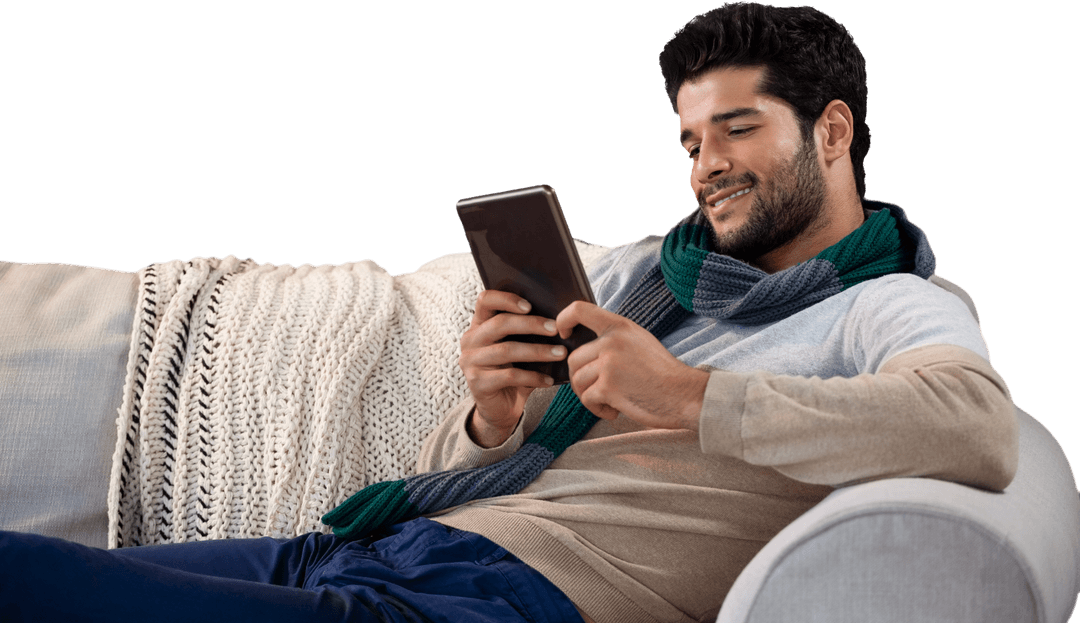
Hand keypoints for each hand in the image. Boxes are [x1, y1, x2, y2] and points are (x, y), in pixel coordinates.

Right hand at [458, 290, 566, 446]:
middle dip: (531, 324)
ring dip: (538, 351)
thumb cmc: (513, 372)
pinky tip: (549, 380)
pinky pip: (510, 376)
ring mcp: (470, 362)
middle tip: (555, 329)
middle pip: (500, 323)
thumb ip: (527, 333)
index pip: (485, 300)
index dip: (506, 299)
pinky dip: (533, 377)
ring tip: (561, 353)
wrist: (500, 409)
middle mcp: (470, 340)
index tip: (530, 305)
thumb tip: (560, 318)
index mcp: (479, 325)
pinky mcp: (477, 383)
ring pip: (507, 350)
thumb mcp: (518, 348)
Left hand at [555, 301, 708, 429]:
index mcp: (620, 327)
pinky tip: (614, 411)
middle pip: (573, 359)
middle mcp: (612, 341)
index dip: (563, 320)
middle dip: (580, 379)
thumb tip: (588, 349)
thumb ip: (616, 340)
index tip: (563, 333)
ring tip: (609, 403)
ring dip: (589, 396)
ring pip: (578, 381)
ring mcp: (609, 363)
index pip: (579, 309)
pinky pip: (587, 399)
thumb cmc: (664, 375)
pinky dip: (597, 409)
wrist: (685, 395)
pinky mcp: (608, 386)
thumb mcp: (641, 343)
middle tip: (597, 392)